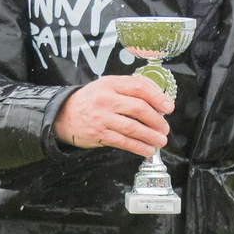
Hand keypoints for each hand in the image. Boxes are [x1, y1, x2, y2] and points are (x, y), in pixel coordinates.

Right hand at [54, 74, 172, 156]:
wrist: (64, 115)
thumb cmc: (92, 100)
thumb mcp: (108, 87)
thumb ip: (131, 89)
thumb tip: (158, 99)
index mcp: (111, 84)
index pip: (138, 87)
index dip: (157, 97)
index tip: (169, 107)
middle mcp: (106, 99)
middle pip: (138, 108)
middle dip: (156, 120)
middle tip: (165, 128)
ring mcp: (101, 117)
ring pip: (132, 127)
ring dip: (150, 136)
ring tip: (161, 141)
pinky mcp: (99, 134)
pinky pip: (123, 142)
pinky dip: (138, 147)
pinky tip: (147, 150)